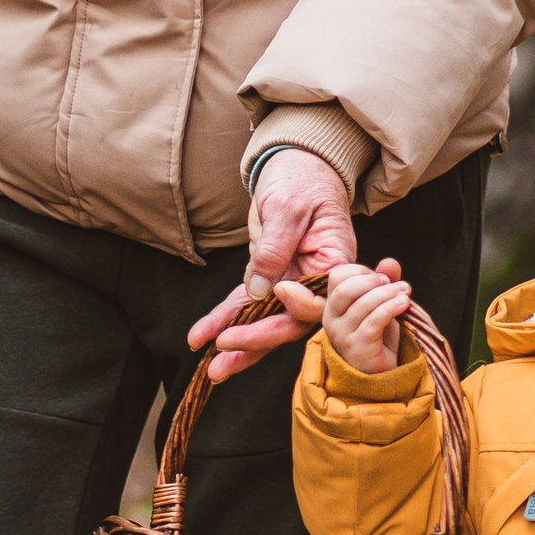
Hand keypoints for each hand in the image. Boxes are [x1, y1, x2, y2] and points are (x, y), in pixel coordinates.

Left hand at [189, 146, 358, 383]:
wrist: (294, 165)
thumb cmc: (301, 180)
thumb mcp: (288, 208)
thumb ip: (275, 249)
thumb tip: (260, 291)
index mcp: (334, 266)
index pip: (317, 303)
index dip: (292, 312)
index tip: (268, 302)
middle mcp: (314, 282)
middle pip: (288, 322)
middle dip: (254, 344)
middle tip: (222, 363)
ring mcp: (291, 282)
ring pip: (263, 320)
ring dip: (236, 343)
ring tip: (210, 369)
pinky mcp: (268, 278)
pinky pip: (246, 304)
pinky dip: (224, 319)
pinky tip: (200, 337)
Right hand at [320, 258, 412, 374]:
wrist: (379, 375)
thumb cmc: (377, 337)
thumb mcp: (380, 305)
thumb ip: (384, 283)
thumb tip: (390, 262)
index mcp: (333, 305)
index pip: (337, 276)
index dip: (361, 271)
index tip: (381, 277)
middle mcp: (331, 319)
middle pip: (345, 288)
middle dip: (372, 281)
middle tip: (393, 284)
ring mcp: (342, 335)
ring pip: (362, 304)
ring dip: (388, 294)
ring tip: (405, 294)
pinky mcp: (357, 347)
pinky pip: (373, 321)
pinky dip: (390, 308)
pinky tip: (404, 304)